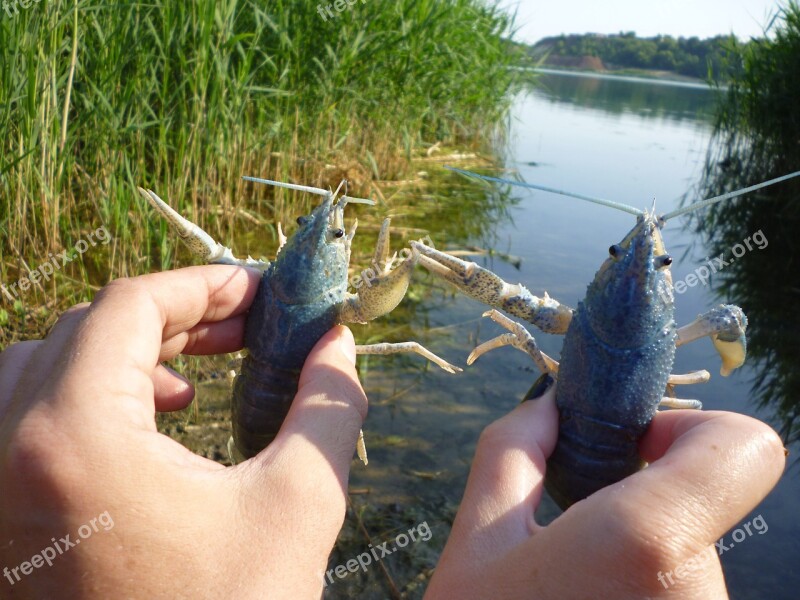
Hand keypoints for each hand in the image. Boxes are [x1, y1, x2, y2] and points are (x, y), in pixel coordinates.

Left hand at [0, 266, 366, 598]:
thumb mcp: (301, 504)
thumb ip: (328, 405)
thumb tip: (340, 344)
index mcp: (75, 437)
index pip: (130, 307)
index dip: (204, 284)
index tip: (260, 291)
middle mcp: (10, 450)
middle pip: (85, 329)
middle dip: (175, 316)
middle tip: (245, 326)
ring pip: (45, 366)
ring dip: (125, 352)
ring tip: (198, 371)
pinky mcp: (3, 516)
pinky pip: (30, 418)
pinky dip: (92, 395)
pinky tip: (157, 421)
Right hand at [425, 381, 784, 598]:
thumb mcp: (476, 544)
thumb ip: (511, 451)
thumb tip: (549, 403)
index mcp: (649, 542)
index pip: (745, 446)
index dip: (690, 430)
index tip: (631, 451)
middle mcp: (702, 593)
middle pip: (702, 503)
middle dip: (642, 501)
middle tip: (574, 525)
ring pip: (693, 556)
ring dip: (640, 554)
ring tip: (575, 587)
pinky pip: (683, 596)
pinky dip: (646, 589)